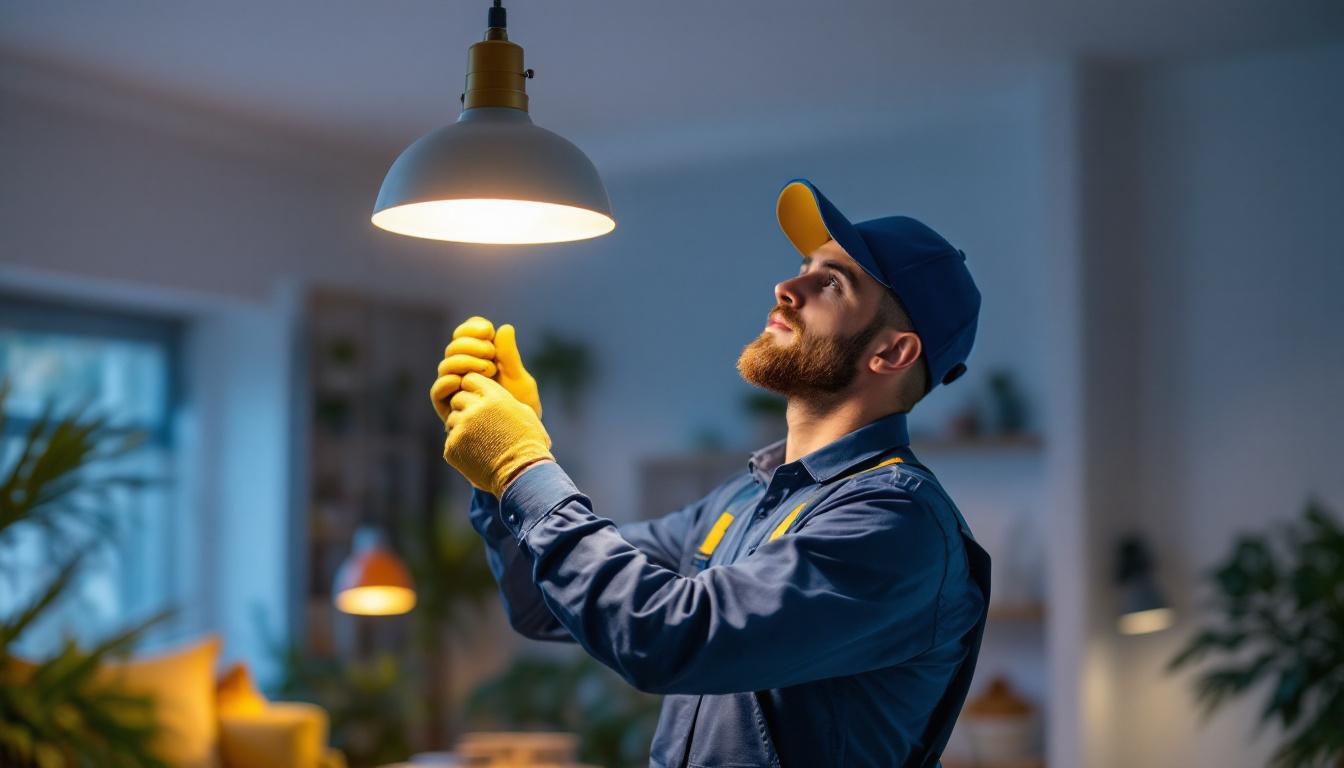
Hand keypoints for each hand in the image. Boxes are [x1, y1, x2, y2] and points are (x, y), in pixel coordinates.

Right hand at [429, 316, 542, 421]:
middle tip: (490, 353)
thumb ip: (510, 357)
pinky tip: (461, 380)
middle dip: (471, 344)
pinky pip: (437, 391)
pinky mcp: (448, 408)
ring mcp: (455, 388)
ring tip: (486, 369)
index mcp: (481, 358)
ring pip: (446, 365)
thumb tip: (505, 328)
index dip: (472, 328)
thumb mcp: (520, 381)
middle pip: (455, 346)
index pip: (467, 334)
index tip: (488, 332)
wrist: (518, 442)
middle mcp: (465, 370)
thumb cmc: (521, 409)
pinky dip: (446, 382)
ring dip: (463, 361)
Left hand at [443, 372, 554, 497]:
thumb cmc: (529, 442)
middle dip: (466, 407)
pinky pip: (451, 440)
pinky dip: (460, 446)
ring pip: (452, 419)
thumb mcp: (524, 413)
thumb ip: (503, 398)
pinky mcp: (452, 446)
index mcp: (493, 396)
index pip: (469, 379)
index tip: (480, 399)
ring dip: (462, 426)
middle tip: (481, 424)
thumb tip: (493, 392)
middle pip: (458, 398)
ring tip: (480, 440)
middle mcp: (474, 409)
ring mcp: (461, 428)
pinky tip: (476, 454)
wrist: (521, 473)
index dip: (474, 388)